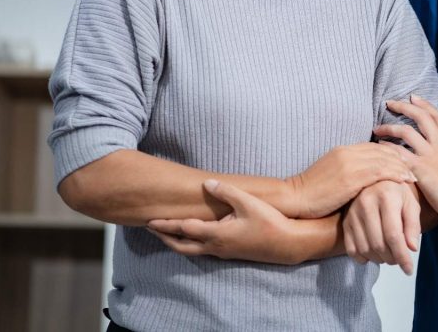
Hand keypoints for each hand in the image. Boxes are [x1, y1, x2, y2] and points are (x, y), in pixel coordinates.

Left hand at [147, 180, 305, 264]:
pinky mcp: (230, 254)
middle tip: (151, 229)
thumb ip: (226, 192)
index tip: (149, 221)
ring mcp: (222, 252)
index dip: (165, 224)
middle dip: (165, 237)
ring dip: (176, 243)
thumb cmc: (269, 222)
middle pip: (182, 246)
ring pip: (191, 251)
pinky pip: (202, 251)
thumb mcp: (249, 202)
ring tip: (167, 234)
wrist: (287, 244)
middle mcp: (215, 246)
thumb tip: (206, 183)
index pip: (183, 229)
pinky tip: (193, 237)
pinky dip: (190, 245)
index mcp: (217, 234)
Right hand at [286, 143, 415, 218]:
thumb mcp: (331, 174)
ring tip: (415, 174)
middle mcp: (348, 152)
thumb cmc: (313, 192)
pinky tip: (407, 179)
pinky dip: (396, 173)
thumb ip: (347, 170)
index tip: (405, 159)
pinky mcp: (351, 178)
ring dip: (402, 166)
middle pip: (382, 150)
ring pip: (384, 159)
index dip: (392, 152)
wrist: (295, 199)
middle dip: (401, 157)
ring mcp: (349, 163)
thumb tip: (363, 177)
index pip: (374, 146)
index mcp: (343, 149)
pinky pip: (380, 171)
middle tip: (417, 164)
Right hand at [342, 180, 419, 274]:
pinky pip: (351, 249)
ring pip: (365, 249)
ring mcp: (352, 213)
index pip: (393, 235)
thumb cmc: (397, 192)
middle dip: (391, 259)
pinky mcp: (345, 221)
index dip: (402, 256)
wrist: (374, 180)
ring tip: (389, 255)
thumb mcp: (411, 203)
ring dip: (379, 259)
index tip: (409, 270)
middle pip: (378, 244)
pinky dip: (363, 258)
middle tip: (399, 259)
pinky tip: (373, 255)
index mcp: (386, 196)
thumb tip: (412, 248)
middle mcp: (366, 203)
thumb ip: (413, 225)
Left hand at [374, 96, 437, 219]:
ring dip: (389, 127)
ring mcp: (429, 154)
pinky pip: (399, 152)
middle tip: (389, 103)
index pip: (436, 116)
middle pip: (420, 117)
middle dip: (403, 107)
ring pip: (406, 132)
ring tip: (377, 129)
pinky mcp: (418, 167)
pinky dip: (387, 147)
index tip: (413, 97)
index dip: (424, 105)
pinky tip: (379, 147)